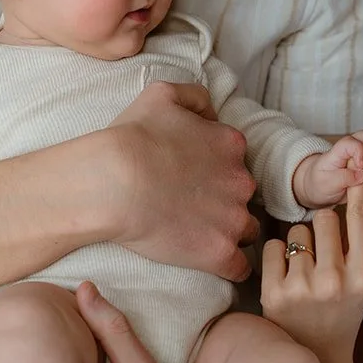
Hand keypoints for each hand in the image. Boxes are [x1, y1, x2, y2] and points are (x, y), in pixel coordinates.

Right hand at [109, 80, 257, 280]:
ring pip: (247, 230)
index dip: (216, 169)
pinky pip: (240, 267)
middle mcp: (241, 180)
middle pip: (243, 194)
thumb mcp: (162, 94)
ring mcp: (234, 218)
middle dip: (224, 200)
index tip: (194, 177)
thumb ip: (196, 97)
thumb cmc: (132, 137)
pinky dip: (229, 266)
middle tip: (191, 205)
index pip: (236, 160)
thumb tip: (212, 114)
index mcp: (230, 144)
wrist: (115, 182)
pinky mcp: (221, 253)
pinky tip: (210, 261)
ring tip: (199, 234)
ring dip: (229, 232)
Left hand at [261, 184, 362, 362]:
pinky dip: (278, 256)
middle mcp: (335, 281)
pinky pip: (273, 246)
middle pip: (325, 217)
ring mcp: (303, 287)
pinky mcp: (274, 293)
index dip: (357, 188)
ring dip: (300, 244)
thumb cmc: (343, 309)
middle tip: (324, 255)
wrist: (317, 354)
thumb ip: (361, 241)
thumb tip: (357, 186)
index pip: (361, 216)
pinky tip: (287, 277)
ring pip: (297, 230)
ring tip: (306, 272)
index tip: (356, 167)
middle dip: (323, 228)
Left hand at [292, 130, 362, 209]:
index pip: (351, 143)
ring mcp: (361, 162)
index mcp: (338, 151)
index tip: (362, 166)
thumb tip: (362, 175)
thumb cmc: (318, 181)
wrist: (316, 188)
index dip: (359, 152)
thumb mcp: (325, 182)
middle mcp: (352, 152)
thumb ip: (343, 177)